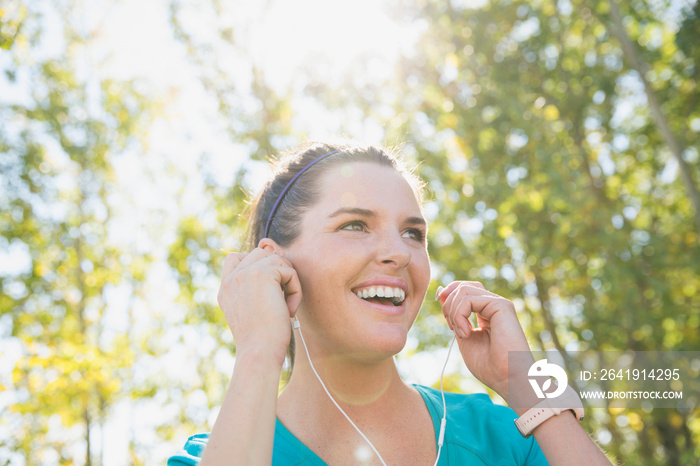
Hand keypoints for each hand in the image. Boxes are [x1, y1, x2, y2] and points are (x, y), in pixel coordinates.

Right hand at [218, 247, 301, 365]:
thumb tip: (277, 264)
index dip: (257, 264)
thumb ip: (256, 289)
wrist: (259, 352)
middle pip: (259, 254)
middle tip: (283, 296)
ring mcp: (244, 274)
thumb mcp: (254, 311)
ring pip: (276, 260)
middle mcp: (231, 279)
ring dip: (288, 281)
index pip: (235, 258)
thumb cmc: (262, 340)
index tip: (271, 288)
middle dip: (277, 270)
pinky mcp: (262, 273)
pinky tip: (290, 310)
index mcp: (225, 290)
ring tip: (287, 305)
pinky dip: (296, 290)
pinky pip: (289, 271)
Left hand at [438, 281, 532, 400]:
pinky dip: (459, 315)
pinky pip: (468, 298)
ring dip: (453, 312)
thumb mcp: (463, 336)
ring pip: (463, 290)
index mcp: (486, 313)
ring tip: (461, 334)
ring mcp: (498, 304)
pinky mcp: (501, 305)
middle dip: (448, 304)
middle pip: (463, 286)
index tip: (442, 312)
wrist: (507, 379)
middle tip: (452, 328)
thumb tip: (443, 293)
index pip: (465, 291)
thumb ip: (455, 317)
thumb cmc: (488, 365)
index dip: (448, 295)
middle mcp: (493, 305)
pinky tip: (466, 334)